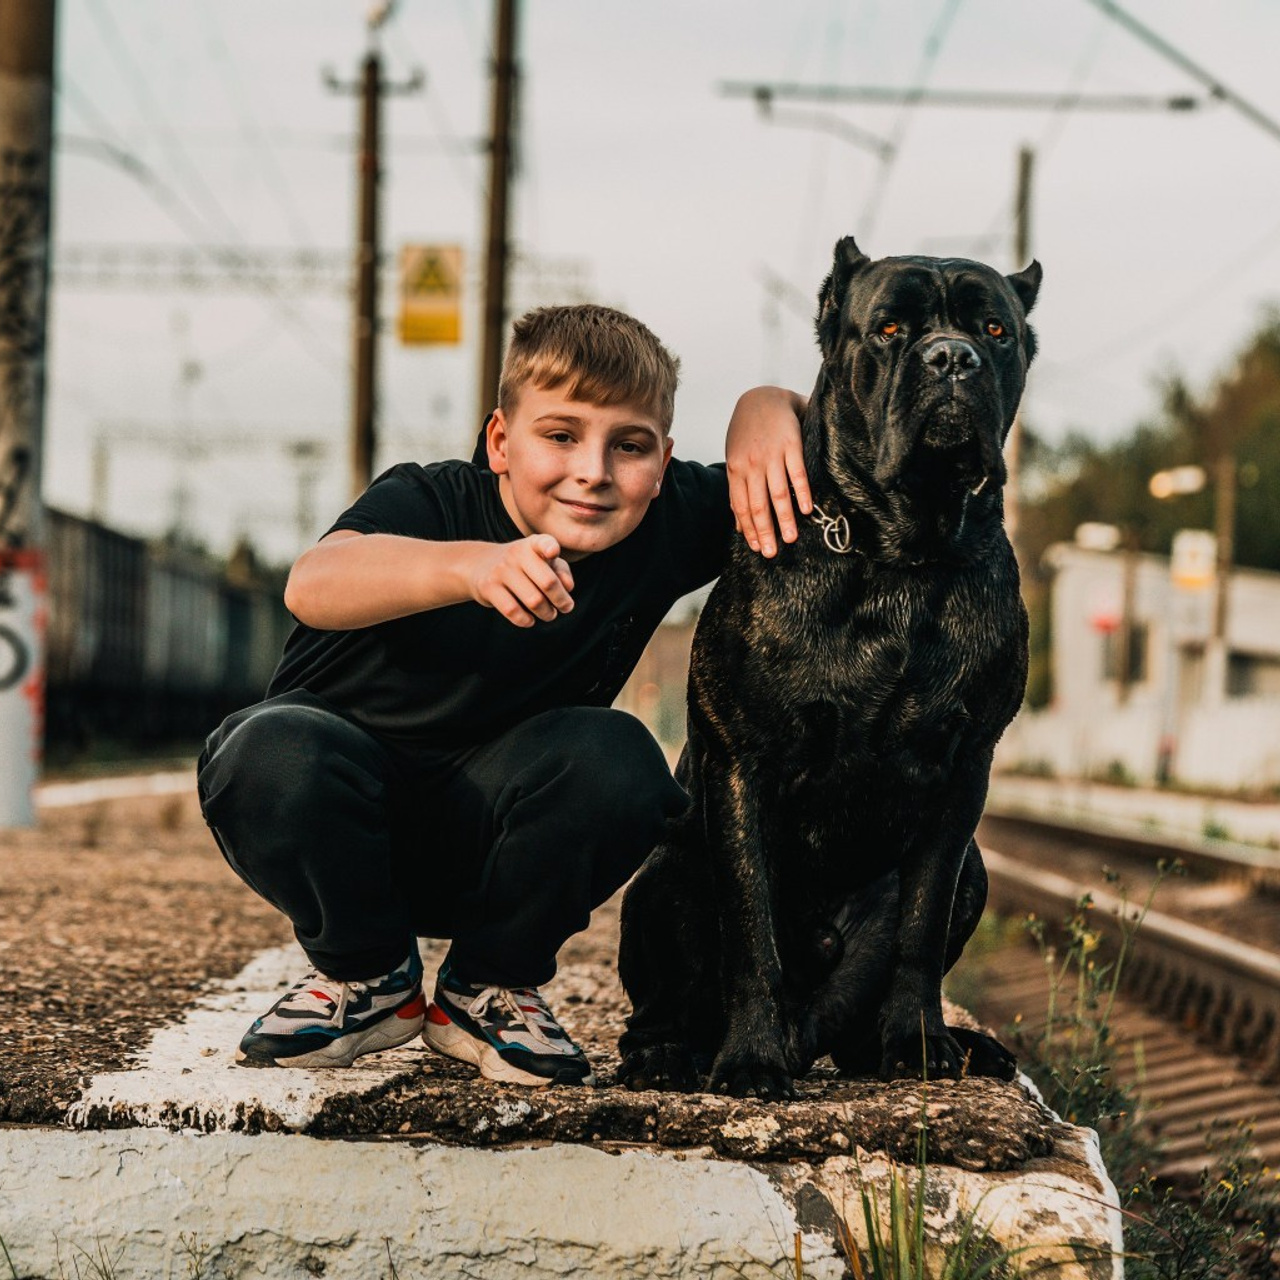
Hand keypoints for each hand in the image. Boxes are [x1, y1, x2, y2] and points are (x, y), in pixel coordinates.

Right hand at [466, 535, 574, 626]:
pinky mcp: (488, 587)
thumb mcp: (542, 561)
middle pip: (548, 582)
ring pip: (533, 600)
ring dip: (547, 613)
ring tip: (549, 614)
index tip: (553, 553)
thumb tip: (569, 587)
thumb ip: (560, 570)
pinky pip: (512, 610)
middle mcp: (516, 554)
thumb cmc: (523, 565)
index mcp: (533, 544)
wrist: (480, 565)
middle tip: (566, 607)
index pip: (543, 543)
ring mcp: (501, 570)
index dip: (549, 548)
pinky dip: (525, 620)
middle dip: (561, 600)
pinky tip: (530, 620)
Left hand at [725, 386, 811, 557]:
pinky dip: (802, 493)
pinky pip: (797, 473)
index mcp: (736, 469)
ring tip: (791, 538)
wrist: (763, 397)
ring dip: (785, 519)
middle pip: (758, 505)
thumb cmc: (748, 431)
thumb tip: (738, 522)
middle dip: (765, 532)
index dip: (749, 529)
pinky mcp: (791, 445)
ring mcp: (772, 455)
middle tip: (772, 553)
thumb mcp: (735, 458)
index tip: (757, 548)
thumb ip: (737, 489)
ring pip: (778, 494)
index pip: (741, 506)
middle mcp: (752, 464)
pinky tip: (806, 509)